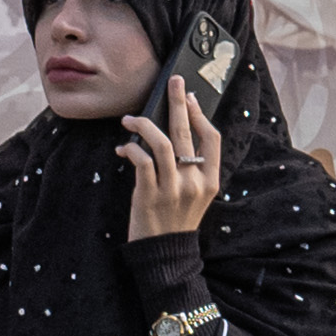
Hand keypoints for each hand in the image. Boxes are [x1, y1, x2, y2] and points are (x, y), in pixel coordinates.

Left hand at [122, 90, 221, 239]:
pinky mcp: (149, 195)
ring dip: (142, 125)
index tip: (190, 98)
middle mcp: (194, 182)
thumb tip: (175, 132)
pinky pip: (140, 161)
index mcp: (210, 180)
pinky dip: (130, 149)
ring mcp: (172, 189)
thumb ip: (192, 168)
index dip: (200, 115)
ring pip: (160, 143)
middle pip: (185, 133)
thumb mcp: (195, 195)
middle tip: (173, 82)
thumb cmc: (177, 219)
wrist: (165, 253)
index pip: (211, 139)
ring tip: (128, 120)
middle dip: (178, 102)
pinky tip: (123, 148)